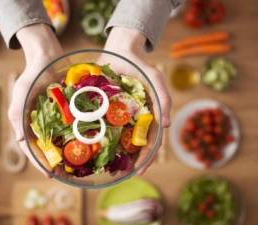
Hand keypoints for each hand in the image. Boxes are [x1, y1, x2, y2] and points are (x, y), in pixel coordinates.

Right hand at [8, 24, 62, 175]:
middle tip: (67, 174)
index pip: (31, 148)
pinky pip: (72, 126)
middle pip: (47, 148)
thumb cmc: (32, 75)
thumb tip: (20, 140)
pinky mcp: (67, 111)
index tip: (50, 174)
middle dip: (55, 162)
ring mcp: (54, 118)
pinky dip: (77, 135)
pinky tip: (86, 143)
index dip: (39, 162)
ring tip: (77, 165)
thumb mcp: (22, 93)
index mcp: (26, 123)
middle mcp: (41, 123)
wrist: (47, 56)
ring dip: (67, 152)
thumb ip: (18, 115)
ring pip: (60, 140)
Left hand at [101, 27, 171, 174]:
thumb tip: (167, 126)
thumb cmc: (141, 66)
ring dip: (114, 154)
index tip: (139, 171)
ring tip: (107, 168)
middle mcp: (133, 119)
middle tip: (121, 175)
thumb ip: (164, 98)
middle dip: (130, 161)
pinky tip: (91, 147)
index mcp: (147, 116)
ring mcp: (117, 115)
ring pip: (116, 138)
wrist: (120, 50)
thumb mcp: (155, 79)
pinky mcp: (103, 109)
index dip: (146, 157)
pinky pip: (100, 125)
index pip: (150, 142)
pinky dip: (98, 136)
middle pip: (133, 144)